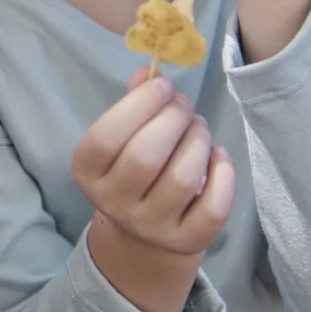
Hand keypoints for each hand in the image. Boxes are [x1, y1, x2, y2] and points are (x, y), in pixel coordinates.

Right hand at [71, 69, 235, 256]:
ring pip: (183, 178)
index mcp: (87, 173)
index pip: (105, 138)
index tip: (164, 86)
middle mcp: (113, 203)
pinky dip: (223, 173)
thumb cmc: (131, 169)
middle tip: (184, 106)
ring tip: (198, 128)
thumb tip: (150, 71)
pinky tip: (217, 156)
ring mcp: (150, 226)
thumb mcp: (122, 138)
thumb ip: (133, 104)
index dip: (139, 105)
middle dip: (174, 119)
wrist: (143, 234)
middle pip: (145, 157)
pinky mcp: (186, 240)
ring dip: (199, 140)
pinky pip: (213, 206)